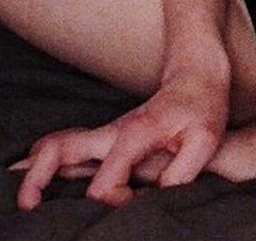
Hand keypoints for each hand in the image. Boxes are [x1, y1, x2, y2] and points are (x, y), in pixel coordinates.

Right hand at [10, 71, 229, 209]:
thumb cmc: (203, 107)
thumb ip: (178, 176)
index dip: (114, 202)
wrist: (199, 76)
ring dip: (36, 169)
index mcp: (133, 134)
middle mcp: (112, 131)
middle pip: (59, 149)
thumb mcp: (203, 142)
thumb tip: (152, 201)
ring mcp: (107, 133)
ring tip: (25, 199)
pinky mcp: (109, 137)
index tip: (135, 202)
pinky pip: (69, 147)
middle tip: (27, 206)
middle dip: (37, 178)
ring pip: (58, 146)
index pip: (104, 183)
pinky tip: (39, 178)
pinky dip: (48, 161)